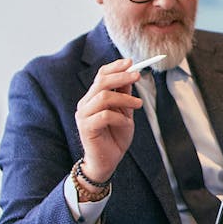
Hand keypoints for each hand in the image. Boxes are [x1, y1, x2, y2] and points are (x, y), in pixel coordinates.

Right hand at [74, 58, 143, 181]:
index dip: (115, 67)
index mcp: (93, 98)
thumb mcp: (125, 112)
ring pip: (104, 97)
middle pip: (102, 82)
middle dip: (121, 76)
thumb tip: (131, 75)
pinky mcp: (86, 128)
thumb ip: (125, 95)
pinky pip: (105, 115)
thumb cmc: (115, 136)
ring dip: (125, 98)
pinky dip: (119, 117)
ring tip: (138, 105)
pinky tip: (127, 123)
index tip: (130, 62)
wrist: (107, 161)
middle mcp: (85, 104)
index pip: (101, 75)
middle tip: (138, 76)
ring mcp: (84, 116)